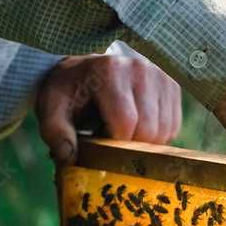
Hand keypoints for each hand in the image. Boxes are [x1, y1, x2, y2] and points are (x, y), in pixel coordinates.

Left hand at [37, 53, 181, 163]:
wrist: (87, 66)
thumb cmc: (70, 88)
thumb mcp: (51, 105)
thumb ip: (55, 131)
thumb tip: (69, 158)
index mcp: (110, 71)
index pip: (126, 122)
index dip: (115, 143)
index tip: (101, 145)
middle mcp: (141, 69)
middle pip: (149, 129)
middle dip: (130, 145)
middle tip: (110, 139)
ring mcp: (161, 75)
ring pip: (165, 131)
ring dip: (145, 142)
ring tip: (123, 131)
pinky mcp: (173, 84)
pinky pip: (173, 126)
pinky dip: (157, 134)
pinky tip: (138, 125)